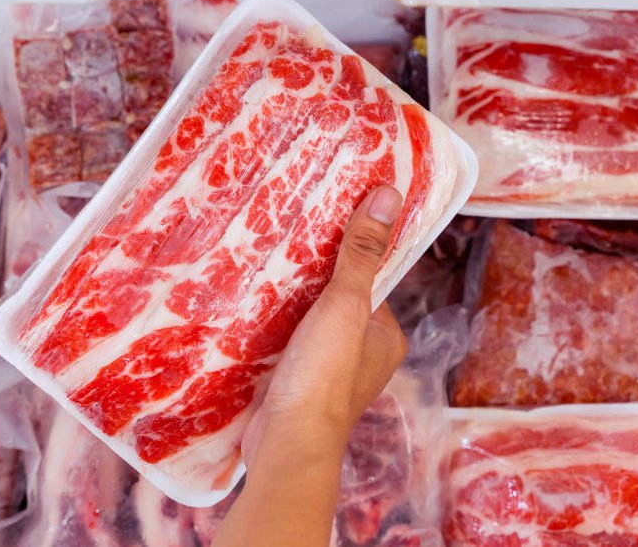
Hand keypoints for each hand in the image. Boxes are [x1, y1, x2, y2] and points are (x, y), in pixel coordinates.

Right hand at [242, 185, 408, 467]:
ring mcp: (327, 372)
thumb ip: (363, 253)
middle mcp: (362, 355)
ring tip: (259, 265)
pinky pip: (285, 342)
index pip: (370, 281)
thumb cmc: (324, 375)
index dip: (347, 253)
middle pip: (336, 300)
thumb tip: (389, 195)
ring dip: (286, 301)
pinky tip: (247, 306)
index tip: (320, 224)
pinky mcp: (295, 383)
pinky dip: (270, 326)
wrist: (286, 441)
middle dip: (311, 277)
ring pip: (307, 322)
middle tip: (281, 240)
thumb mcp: (346, 303)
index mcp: (386, 337)